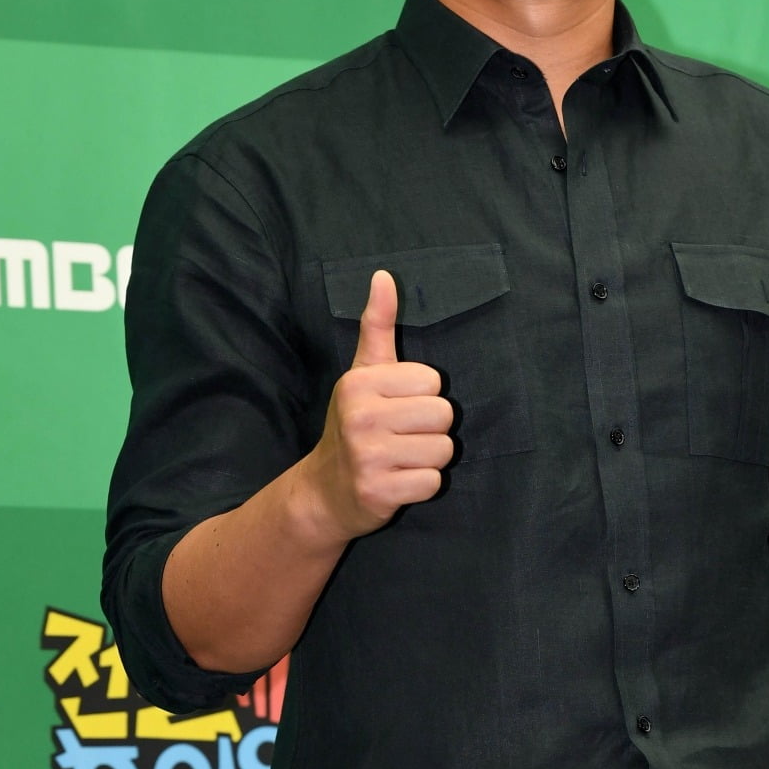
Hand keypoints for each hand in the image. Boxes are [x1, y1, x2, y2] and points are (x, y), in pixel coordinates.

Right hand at [301, 269, 453, 541]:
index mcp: (359, 383)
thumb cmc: (354, 423)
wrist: (324, 490)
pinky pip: (433, 483)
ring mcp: (367, 458)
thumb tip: (384, 275)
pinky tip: (399, 480)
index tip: (397, 407)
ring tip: (401, 458)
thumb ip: (376, 325)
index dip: (423, 396)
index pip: (434, 381)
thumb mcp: (362, 373)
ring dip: (429, 458)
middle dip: (431, 429)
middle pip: (444, 415)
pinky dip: (423, 485)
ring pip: (443, 450)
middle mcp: (361, 418)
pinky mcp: (378, 493)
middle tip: (402, 436)